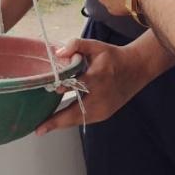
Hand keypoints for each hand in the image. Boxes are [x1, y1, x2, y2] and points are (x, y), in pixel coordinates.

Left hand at [35, 38, 149, 133]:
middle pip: (76, 112)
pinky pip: (85, 119)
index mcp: (98, 76)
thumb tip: (57, 54)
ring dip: (62, 123)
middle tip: (38, 129)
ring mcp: (104, 108)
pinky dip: (71, 120)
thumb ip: (76, 44)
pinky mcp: (105, 114)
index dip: (62, 89)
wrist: (137, 68)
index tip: (49, 93)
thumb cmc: (113, 57)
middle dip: (56, 121)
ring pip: (79, 119)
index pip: (77, 85)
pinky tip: (59, 122)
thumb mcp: (96, 46)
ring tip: (43, 128)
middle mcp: (102, 95)